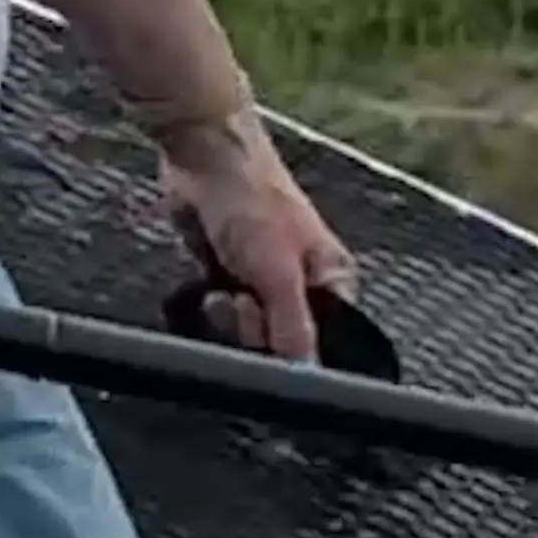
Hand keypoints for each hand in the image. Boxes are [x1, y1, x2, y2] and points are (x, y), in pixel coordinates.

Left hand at [156, 108, 354, 367]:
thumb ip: (294, 330)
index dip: (294, 352)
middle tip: (243, 301)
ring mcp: (262, 282)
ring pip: (246, 332)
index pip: (324, 342)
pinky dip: (209, 309)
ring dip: (227, 320)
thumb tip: (307, 377)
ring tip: (222, 290)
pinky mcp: (227, 277)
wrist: (204, 159)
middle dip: (253, 330)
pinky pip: (220, 317)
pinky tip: (207, 288)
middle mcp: (302, 285)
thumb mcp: (279, 274)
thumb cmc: (253, 199)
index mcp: (332, 281)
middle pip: (279, 343)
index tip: (271, 339)